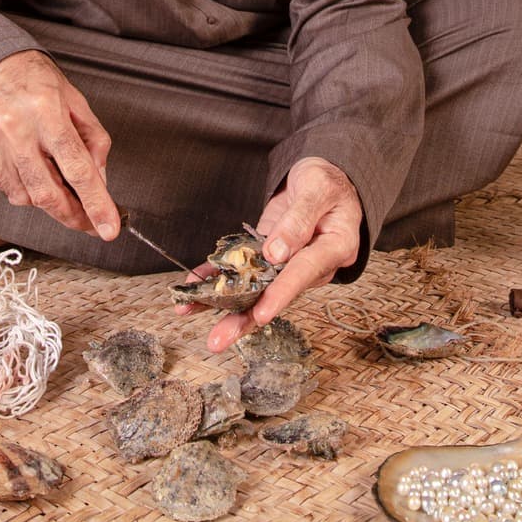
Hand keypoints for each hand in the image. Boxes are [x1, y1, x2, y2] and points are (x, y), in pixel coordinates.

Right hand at [0, 50, 119, 239]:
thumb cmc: (35, 82)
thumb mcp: (75, 101)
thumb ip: (93, 141)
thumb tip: (100, 182)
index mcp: (46, 110)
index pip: (77, 168)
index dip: (96, 203)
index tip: (109, 229)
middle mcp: (14, 128)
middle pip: (47, 193)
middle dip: (71, 215)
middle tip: (87, 223)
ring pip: (24, 196)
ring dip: (45, 199)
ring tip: (53, 181)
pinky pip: (3, 187)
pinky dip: (21, 186)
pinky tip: (25, 167)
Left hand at [203, 157, 361, 351]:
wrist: (322, 180)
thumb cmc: (327, 181)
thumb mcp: (318, 188)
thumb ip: (299, 220)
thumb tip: (277, 253)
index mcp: (333, 248)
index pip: (304, 273)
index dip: (282, 294)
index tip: (261, 313)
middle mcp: (310, 266)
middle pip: (276, 294)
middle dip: (244, 319)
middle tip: (218, 340)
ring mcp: (287, 265)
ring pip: (256, 289)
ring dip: (222, 303)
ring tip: (189, 311)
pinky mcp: (267, 258)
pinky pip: (243, 271)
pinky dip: (218, 276)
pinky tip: (195, 284)